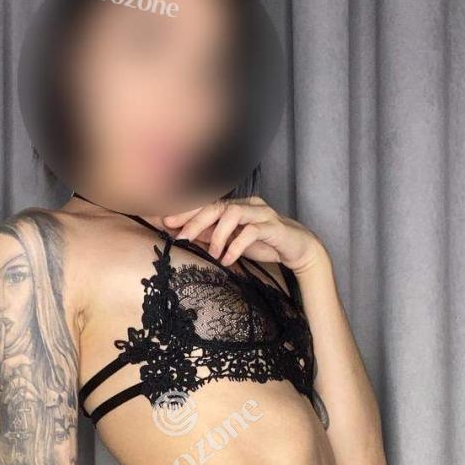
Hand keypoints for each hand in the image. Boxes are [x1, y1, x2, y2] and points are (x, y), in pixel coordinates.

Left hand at [163, 196, 326, 273]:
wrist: (297, 248)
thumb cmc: (264, 243)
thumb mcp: (232, 242)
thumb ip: (212, 236)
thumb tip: (186, 235)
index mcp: (236, 207)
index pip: (208, 205)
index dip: (187, 212)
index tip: (167, 222)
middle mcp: (248, 205)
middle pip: (217, 207)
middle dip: (196, 221)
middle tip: (183, 238)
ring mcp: (261, 214)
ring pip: (233, 214)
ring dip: (218, 235)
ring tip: (214, 254)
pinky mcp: (273, 227)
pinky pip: (251, 231)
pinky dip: (236, 246)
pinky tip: (228, 259)